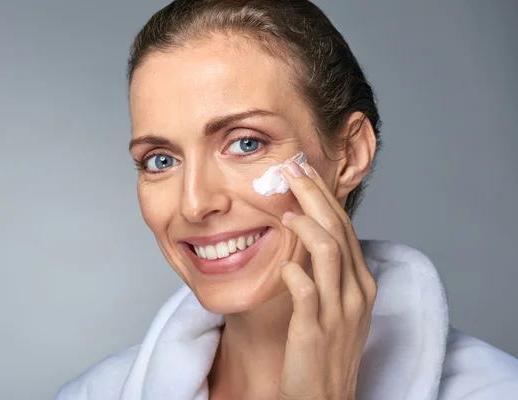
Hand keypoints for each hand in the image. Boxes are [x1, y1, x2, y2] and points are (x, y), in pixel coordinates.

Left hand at [278, 161, 376, 399]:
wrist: (325, 398)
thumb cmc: (326, 349)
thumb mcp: (337, 305)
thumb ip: (328, 271)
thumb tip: (309, 233)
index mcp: (361, 283)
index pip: (345, 228)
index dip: (324, 197)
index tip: (305, 173)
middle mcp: (356, 292)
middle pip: (339, 231)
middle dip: (315, 196)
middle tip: (293, 171)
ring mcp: (338, 311)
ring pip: (329, 252)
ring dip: (306, 226)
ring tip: (285, 212)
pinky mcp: (314, 331)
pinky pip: (306, 292)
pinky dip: (294, 272)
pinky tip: (283, 264)